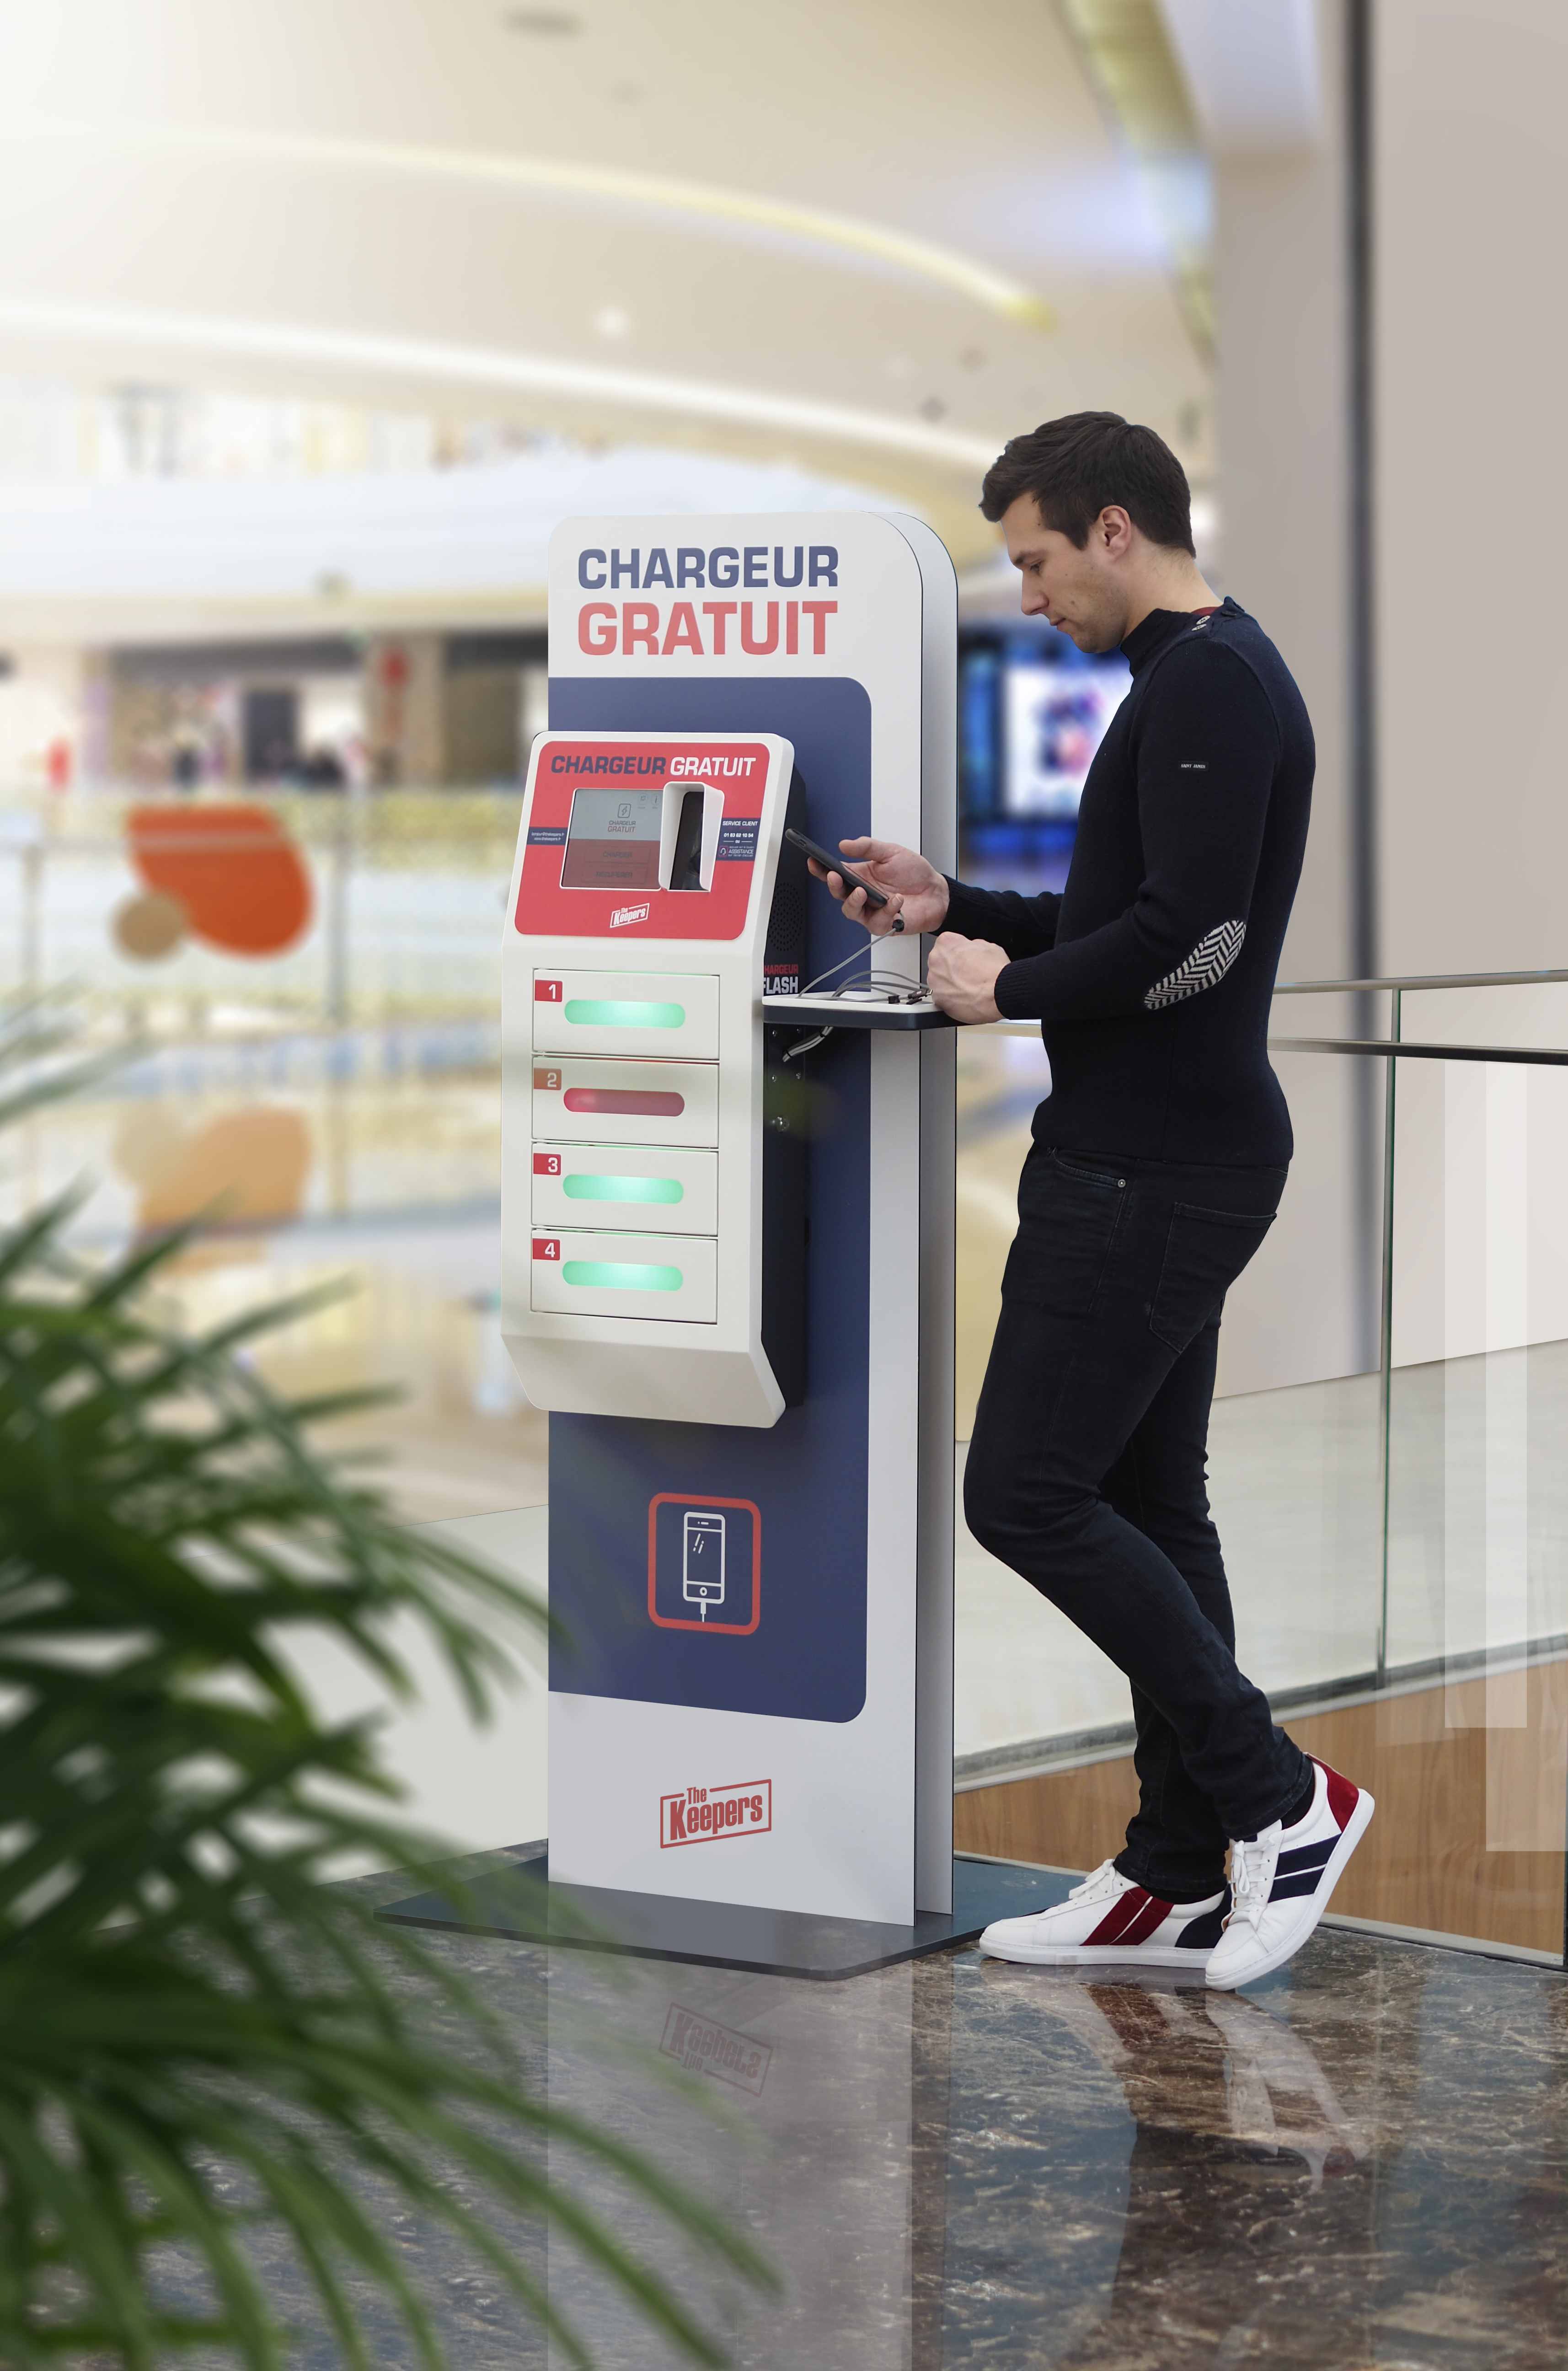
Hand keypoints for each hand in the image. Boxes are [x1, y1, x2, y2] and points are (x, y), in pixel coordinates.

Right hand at [805, 837, 949, 937]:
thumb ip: (868, 847)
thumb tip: (845, 844)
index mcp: (861, 876)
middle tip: (836, 877)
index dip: (821, 870)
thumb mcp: (891, 852)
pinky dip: (886, 911)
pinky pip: (876, 922)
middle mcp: (863, 894)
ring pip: (851, 912)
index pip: (835, 874)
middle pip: (839, 894)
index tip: (814, 862)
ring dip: (854, 901)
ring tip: (862, 891)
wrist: (936, 892)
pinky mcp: (884, 924)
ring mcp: (872, 910)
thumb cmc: (915, 873)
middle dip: (834, 886)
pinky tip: (896, 900)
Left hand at [928, 933, 1008, 1022]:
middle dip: (951, 967)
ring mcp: (934, 981)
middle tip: (968, 973)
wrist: (998, 995)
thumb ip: (972, 946)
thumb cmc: (994, 971)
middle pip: (940, 962)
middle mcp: (935, 960)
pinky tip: (965, 998)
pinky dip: (951, 998)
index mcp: (946, 942)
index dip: (959, 951)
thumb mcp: (988, 946)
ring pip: (939, 980)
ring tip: (968, 987)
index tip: (966, 958)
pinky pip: (942, 997)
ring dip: (950, 983)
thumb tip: (971, 950)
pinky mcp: (937, 999)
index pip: (947, 943)